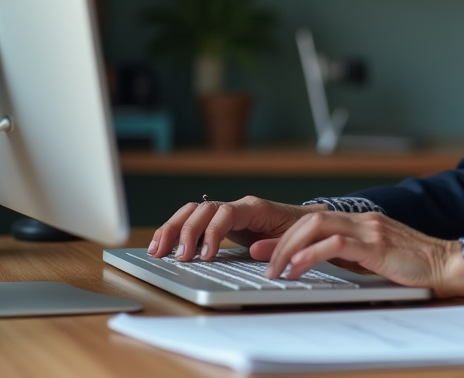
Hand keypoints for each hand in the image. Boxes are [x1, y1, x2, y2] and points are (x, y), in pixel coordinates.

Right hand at [147, 195, 325, 260]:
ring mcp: (226, 213)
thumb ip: (275, 245)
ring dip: (172, 229)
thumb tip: (253, 249)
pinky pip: (193, 221)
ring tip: (157, 250)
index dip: (212, 232)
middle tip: (177, 257)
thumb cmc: (300, 231)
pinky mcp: (219, 223)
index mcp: (255, 208)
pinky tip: (162, 245)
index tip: (206, 255)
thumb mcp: (294, 239)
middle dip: (184, 231)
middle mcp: (236, 206)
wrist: (307, 222)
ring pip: (192, 212)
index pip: (224, 212)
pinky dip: (175, 231)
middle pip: (202, 209)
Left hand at [257, 209, 463, 299]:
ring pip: (317, 226)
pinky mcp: (376, 244)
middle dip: (280, 241)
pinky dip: (311, 255)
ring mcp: (369, 229)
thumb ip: (351, 256)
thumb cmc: (415, 266)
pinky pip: (335, 243)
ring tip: (276, 270)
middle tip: (263, 263)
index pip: (314, 220)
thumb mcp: (376, 258)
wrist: (447, 264)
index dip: (285, 234)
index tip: (263, 250)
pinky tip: (299, 268)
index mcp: (361, 221)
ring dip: (290, 248)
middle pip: (309, 219)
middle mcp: (362, 219)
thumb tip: (319, 264)